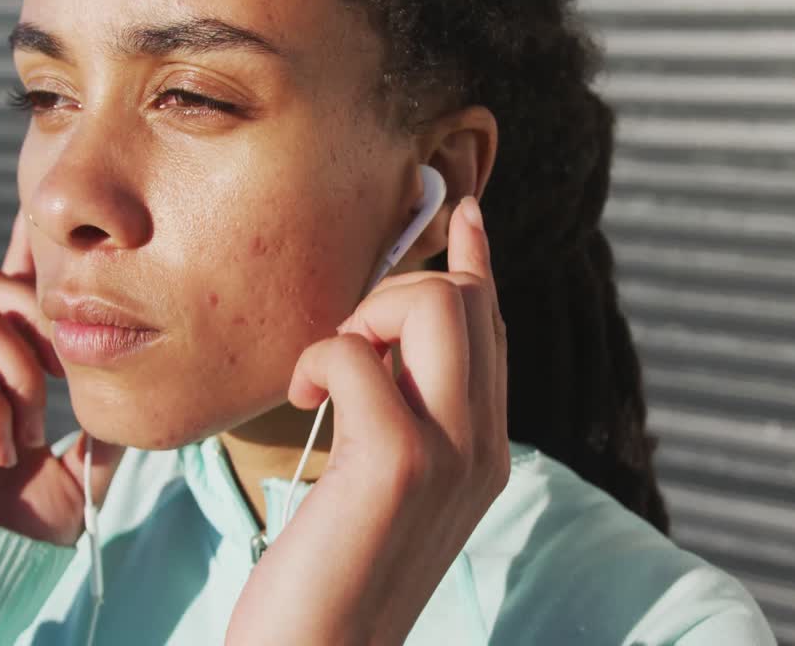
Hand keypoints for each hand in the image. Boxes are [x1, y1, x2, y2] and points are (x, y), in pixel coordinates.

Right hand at [0, 212, 123, 544]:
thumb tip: (141, 389)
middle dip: (46, 319)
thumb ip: (103, 426)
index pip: (16, 295)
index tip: (72, 247)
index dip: (36, 260)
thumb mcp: (82, 471)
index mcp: (1, 370)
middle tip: (71, 374)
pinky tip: (7, 453)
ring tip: (32, 431)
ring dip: (26, 376)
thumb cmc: (25, 528)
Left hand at [227, 195, 509, 644]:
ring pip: (432, 307)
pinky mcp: (398, 463)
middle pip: (466, 300)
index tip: (463, 215)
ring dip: (363, 318)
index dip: (476, 265)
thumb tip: (375, 347)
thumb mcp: (382, 489)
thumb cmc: (330, 578)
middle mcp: (485, 446)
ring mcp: (451, 453)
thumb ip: (402, 416)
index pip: (495, 331)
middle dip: (395, 292)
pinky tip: (300, 396)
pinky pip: (353, 354)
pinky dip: (317, 358)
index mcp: (485, 451)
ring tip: (327, 372)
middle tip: (345, 346)